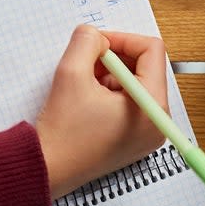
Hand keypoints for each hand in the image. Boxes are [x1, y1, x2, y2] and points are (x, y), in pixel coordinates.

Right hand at [35, 25, 167, 198]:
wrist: (48, 169)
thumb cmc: (62, 132)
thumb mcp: (72, 73)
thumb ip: (87, 41)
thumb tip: (96, 36)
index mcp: (151, 106)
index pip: (151, 51)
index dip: (122, 40)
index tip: (96, 45)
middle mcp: (157, 122)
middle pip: (145, 68)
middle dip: (113, 60)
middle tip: (86, 65)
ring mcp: (146, 133)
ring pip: (134, 84)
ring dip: (108, 76)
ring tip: (82, 88)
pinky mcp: (133, 140)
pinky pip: (128, 103)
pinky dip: (108, 94)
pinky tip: (85, 103)